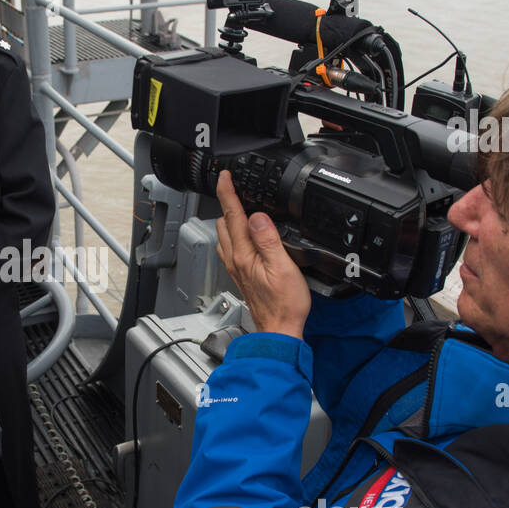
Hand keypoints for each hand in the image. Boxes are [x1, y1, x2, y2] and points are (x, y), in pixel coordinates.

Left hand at [214, 170, 310, 337]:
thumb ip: (269, 240)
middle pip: (224, 223)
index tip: (225, 177)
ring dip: (230, 218)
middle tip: (236, 188)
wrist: (279, 330)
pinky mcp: (241, 274)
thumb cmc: (284, 305)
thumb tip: (258, 216)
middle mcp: (235, 260)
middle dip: (227, 203)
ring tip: (242, 207)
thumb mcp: (283, 268)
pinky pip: (232, 247)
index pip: (232, 216)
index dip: (227, 193)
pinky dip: (235, 233)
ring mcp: (236, 268)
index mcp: (244, 255)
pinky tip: (246, 235)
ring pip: (225, 235)